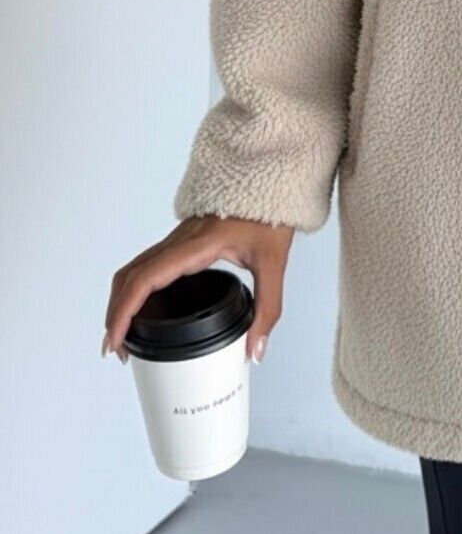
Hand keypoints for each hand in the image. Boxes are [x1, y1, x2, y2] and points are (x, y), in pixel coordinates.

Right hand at [102, 215, 295, 366]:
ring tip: (123, 334)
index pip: (145, 279)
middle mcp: (179, 242)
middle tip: (117, 348)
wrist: (270, 184)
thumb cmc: (270, 215)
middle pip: (129, 277)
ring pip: (133, 270)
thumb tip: (255, 350)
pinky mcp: (181, 243)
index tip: (117, 338)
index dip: (125, 311)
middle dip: (116, 314)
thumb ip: (267, 310)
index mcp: (195, 246)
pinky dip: (134, 289)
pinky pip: (146, 265)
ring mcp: (177, 241)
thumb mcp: (274, 265)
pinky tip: (141, 309)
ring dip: (121, 302)